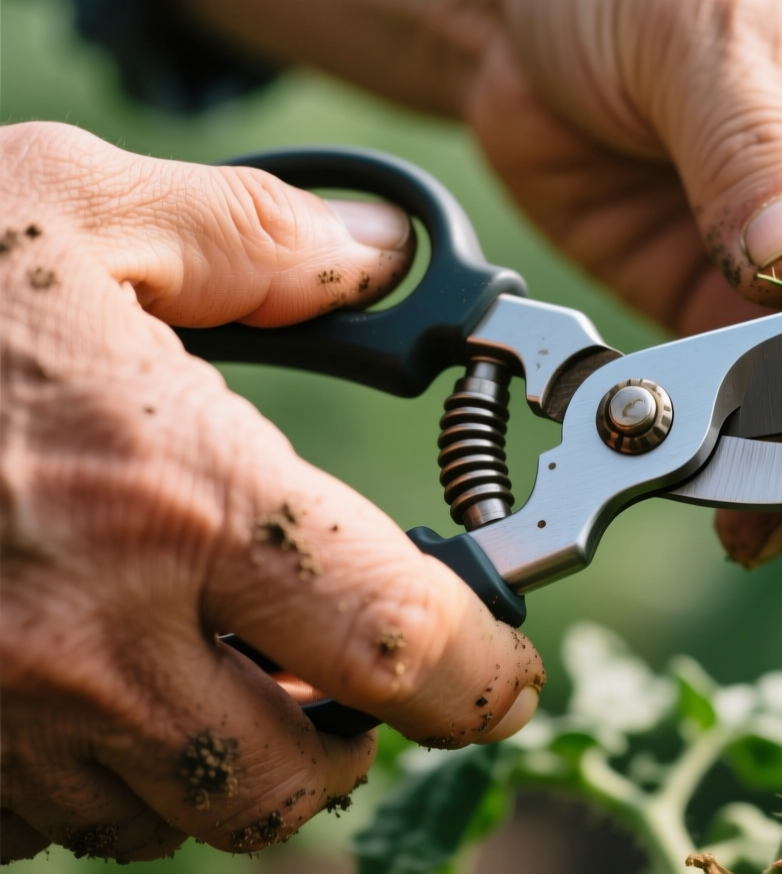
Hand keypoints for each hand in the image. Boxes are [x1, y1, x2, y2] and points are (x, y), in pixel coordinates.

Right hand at [0, 124, 544, 862]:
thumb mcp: (67, 205)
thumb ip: (251, 236)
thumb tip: (375, 257)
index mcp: (184, 501)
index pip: (410, 650)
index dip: (483, 672)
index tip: (496, 662)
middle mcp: (104, 642)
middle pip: (309, 781)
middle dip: (360, 736)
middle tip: (360, 670)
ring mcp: (6, 726)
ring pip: (185, 820)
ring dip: (235, 764)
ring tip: (229, 674)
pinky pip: (57, 826)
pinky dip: (104, 780)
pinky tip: (91, 690)